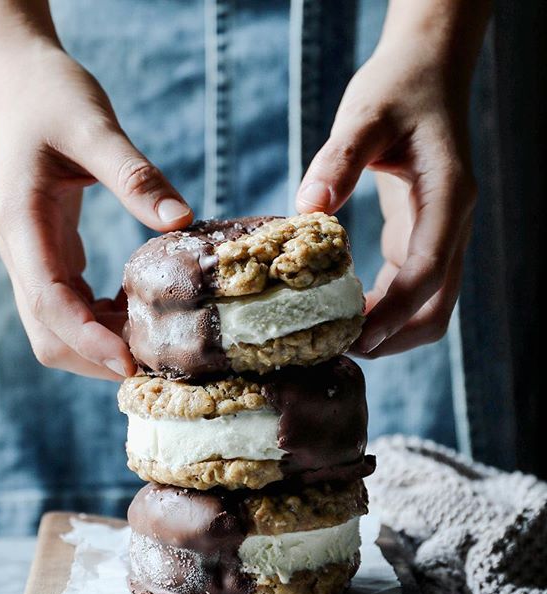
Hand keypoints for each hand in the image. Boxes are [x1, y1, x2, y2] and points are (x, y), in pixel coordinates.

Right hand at [0, 44, 192, 378]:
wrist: (15, 78)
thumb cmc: (49, 94)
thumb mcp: (93, 126)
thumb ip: (135, 175)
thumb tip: (181, 220)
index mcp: (21, 224)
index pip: (49, 302)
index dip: (89, 340)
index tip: (133, 362)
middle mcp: (21, 251)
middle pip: (49, 333)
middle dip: (98, 356)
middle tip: (157, 359)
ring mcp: (32, 257)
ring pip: (57, 327)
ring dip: (101, 344)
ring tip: (155, 341)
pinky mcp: (50, 253)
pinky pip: (71, 306)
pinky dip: (102, 321)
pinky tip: (138, 309)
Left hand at [296, 41, 476, 356]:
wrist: (427, 76)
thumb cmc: (398, 88)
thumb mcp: (366, 113)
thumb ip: (340, 157)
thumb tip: (309, 206)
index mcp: (449, 196)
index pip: (429, 270)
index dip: (395, 312)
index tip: (356, 338)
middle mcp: (454, 224)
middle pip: (437, 307)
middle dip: (393, 337)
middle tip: (337, 347)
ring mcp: (443, 236)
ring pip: (429, 307)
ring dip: (390, 332)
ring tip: (337, 339)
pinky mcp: (423, 238)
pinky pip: (411, 291)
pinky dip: (383, 312)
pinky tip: (343, 312)